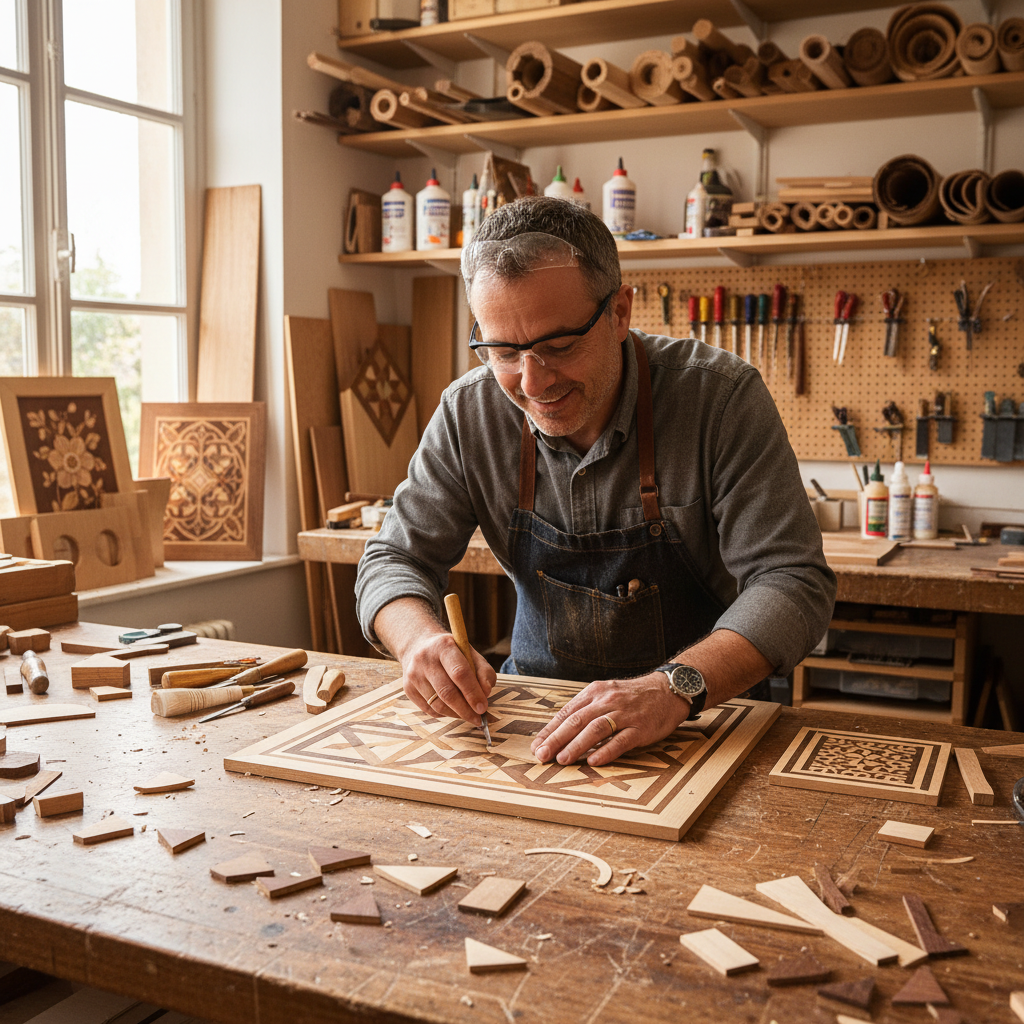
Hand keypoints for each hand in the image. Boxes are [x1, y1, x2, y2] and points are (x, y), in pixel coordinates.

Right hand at [401, 631, 494, 725]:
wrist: (418, 645)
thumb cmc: (451, 652)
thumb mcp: (470, 653)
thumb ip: (483, 671)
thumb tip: (486, 693)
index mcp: (444, 646)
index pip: (460, 673)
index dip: (473, 693)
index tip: (483, 707)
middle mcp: (425, 659)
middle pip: (447, 692)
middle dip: (466, 710)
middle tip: (479, 719)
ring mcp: (414, 674)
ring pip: (438, 705)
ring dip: (457, 714)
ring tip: (469, 715)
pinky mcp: (408, 688)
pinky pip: (430, 710)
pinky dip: (445, 713)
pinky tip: (454, 710)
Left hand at [530, 672, 691, 766]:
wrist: (667, 690)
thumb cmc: (633, 696)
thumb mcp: (606, 694)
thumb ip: (586, 709)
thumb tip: (561, 730)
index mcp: (594, 693)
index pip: (567, 713)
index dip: (550, 730)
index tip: (537, 745)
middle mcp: (607, 701)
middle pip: (576, 721)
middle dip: (556, 739)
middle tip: (542, 755)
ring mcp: (624, 714)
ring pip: (595, 729)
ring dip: (576, 746)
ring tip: (562, 759)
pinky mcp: (640, 728)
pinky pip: (620, 740)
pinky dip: (605, 751)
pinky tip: (593, 761)